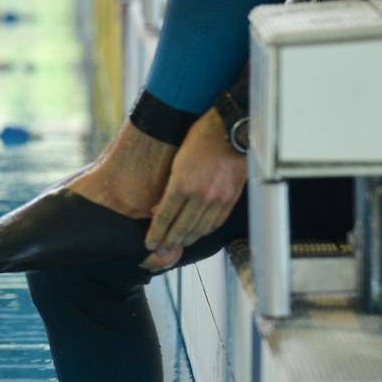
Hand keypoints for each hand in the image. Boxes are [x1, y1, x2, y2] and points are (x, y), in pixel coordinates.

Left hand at [141, 110, 246, 270]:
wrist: (231, 129)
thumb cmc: (200, 137)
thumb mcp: (177, 159)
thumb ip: (169, 187)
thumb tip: (159, 210)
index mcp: (182, 183)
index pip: (165, 217)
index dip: (156, 234)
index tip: (149, 244)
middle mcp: (200, 195)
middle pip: (182, 228)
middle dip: (169, 242)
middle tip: (160, 252)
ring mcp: (218, 199)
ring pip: (200, 229)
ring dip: (187, 240)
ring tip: (177, 245)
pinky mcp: (231, 198)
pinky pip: (216, 222)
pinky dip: (205, 231)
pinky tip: (198, 234)